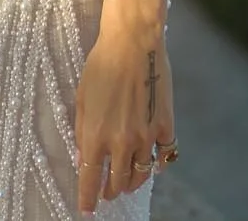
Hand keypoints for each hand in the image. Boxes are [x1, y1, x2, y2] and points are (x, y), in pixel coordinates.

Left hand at [75, 5, 172, 213]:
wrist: (133, 42)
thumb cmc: (101, 64)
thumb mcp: (81, 98)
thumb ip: (83, 130)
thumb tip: (84, 157)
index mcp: (96, 135)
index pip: (90, 179)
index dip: (87, 198)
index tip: (86, 210)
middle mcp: (121, 141)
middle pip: (117, 183)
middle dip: (110, 192)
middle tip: (107, 192)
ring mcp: (146, 135)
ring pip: (141, 174)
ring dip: (132, 182)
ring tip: (126, 182)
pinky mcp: (165, 125)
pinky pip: (164, 155)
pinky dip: (159, 165)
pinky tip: (154, 166)